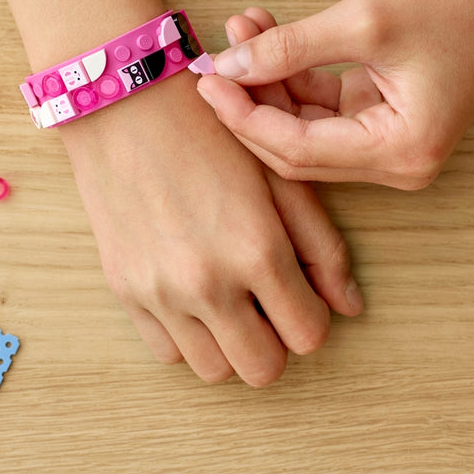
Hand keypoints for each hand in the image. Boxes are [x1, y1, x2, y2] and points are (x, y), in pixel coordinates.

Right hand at [60, 73, 362, 385]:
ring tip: (228, 301)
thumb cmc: (210, 129)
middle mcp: (208, 281)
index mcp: (257, 249)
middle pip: (262, 368)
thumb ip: (321, 246)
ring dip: (230, 344)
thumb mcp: (279, 176)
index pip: (308, 335)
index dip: (311, 318)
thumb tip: (348, 306)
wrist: (125, 103)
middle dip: (275, 343)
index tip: (299, 295)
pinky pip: (167, 351)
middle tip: (266, 305)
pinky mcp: (125, 289)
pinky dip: (186, 336)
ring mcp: (161, 290)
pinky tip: (191, 296)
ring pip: (214, 369)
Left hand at [196, 0, 473, 186]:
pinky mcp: (382, 120)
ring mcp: (388, 144)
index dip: (244, 116)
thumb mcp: (365, 21)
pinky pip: (322, 108)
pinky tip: (266, 33)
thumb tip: (227, 66)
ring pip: (303, 127)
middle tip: (214, 58)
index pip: (296, 148)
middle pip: (294, 148)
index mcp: (399, 153)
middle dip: (251, 100)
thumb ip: (291, 47)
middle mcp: (395, 163)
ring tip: (242, 27)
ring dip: (269, 80)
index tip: (206, 79)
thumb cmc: (457, 4)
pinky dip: (294, 75)